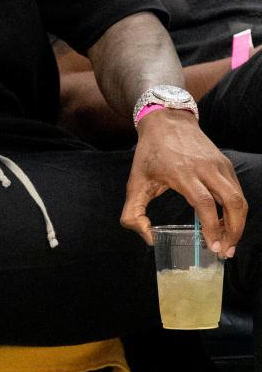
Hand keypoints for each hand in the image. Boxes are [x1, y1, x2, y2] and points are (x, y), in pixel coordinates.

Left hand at [121, 110, 245, 255]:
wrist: (166, 120)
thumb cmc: (150, 153)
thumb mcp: (135, 181)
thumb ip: (133, 212)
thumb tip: (147, 237)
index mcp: (182, 172)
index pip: (204, 203)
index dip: (211, 227)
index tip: (212, 247)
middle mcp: (205, 168)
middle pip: (232, 202)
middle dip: (233, 231)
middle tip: (225, 251)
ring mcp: (218, 165)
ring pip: (238, 198)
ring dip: (237, 223)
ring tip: (226, 242)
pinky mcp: (225, 164)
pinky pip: (236, 191)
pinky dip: (235, 210)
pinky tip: (223, 222)